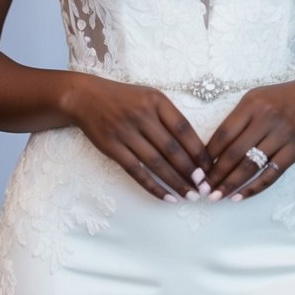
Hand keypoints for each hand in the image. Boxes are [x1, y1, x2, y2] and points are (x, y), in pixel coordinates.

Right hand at [60, 73, 212, 202]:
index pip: (184, 129)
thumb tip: (195, 148)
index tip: (209, 168)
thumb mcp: (149, 97)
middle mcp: (142, 115)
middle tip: (204, 188)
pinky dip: (153, 187)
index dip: (198, 151)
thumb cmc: (124, 98)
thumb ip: (169, 117)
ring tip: (190, 196)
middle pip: (172, 149)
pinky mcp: (112, 147)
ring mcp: (125, 132)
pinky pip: (136, 171)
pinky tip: (167, 197)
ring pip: (156, 163)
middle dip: (190, 172)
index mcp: (156, 101)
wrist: (86, 97)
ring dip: (175, 182)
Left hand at [206, 75, 294, 201]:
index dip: (209, 154)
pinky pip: (271, 174)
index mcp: (252, 105)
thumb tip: (213, 150)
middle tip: (203, 189)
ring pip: (251, 166)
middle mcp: (267, 120)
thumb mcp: (255, 98)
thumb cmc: (280, 99)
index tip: (197, 169)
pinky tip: (239, 196)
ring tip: (217, 196)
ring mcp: (282, 136)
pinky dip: (254, 188)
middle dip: (216, 174)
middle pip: (235, 153)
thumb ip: (237, 119)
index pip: (224, 133)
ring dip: (231, 184)